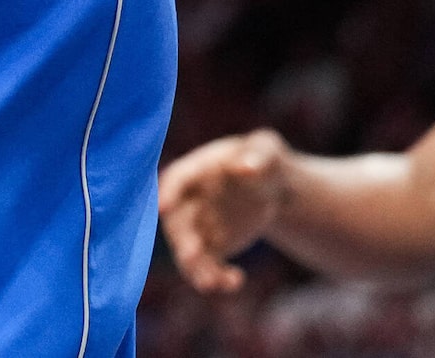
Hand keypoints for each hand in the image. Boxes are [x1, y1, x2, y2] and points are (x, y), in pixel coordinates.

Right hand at [159, 128, 291, 294]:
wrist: (272, 186)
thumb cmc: (265, 161)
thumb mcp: (267, 150)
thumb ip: (258, 156)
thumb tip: (245, 167)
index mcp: (197, 170)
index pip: (175, 180)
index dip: (167, 193)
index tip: (162, 207)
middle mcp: (190, 200)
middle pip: (177, 223)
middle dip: (181, 240)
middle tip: (192, 255)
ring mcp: (199, 226)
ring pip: (188, 252)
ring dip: (196, 269)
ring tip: (214, 283)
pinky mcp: (212, 247)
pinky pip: (208, 267)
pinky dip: (218, 279)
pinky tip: (237, 280)